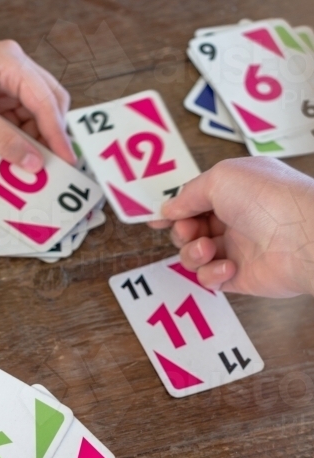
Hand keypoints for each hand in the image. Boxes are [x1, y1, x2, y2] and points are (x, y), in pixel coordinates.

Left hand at [0, 39, 73, 170]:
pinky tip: (15, 158)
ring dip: (35, 139)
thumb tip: (35, 163)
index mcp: (11, 62)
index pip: (47, 100)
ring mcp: (1, 81)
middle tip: (56, 165)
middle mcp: (11, 67)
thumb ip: (5, 141)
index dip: (59, 134)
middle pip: (48, 103)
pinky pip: (14, 119)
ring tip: (34, 167)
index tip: (68, 160)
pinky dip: (18, 139)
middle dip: (52, 134)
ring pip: (33, 113)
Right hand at [149, 157, 313, 297]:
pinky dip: (212, 273)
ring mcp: (237, 248)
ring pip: (194, 255)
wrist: (301, 236)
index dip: (176, 210)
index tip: (158, 220)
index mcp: (235, 190)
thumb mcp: (220, 178)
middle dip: (182, 231)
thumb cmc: (268, 198)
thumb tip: (169, 208)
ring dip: (193, 252)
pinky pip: (209, 279)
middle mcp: (236, 218)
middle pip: (189, 229)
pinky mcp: (238, 276)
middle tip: (189, 230)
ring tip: (208, 248)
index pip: (196, 200)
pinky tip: (229, 266)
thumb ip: (188, 194)